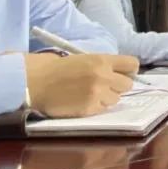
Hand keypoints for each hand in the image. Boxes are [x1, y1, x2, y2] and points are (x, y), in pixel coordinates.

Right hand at [24, 54, 138, 117]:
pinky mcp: (89, 108)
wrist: (35, 82)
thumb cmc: (57, 69)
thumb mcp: (84, 59)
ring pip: (116, 99)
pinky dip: (96, 106)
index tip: (124, 74)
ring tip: (90, 94)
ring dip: (107, 98)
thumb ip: (104, 65)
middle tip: (105, 86)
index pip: (132, 64)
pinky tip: (83, 101)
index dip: (130, 70)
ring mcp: (97, 93)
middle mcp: (103, 76)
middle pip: (128, 84)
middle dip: (118, 86)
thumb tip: (121, 74)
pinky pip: (103, 109)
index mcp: (102, 60)